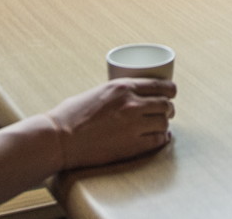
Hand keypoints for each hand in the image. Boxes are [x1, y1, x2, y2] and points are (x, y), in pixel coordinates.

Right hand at [43, 78, 175, 169]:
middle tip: (166, 112)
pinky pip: (158, 141)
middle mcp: (131, 104)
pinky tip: (158, 139)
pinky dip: (161, 139)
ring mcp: (133, 125)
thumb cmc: (70, 116)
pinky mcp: (132, 145)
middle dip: (168, 108)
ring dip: (164, 125)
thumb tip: (130, 95)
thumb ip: (117, 93)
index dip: (170, 90)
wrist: (59, 139)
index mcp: (122, 87)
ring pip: (164, 123)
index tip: (171, 94)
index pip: (159, 85)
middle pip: (165, 104)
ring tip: (160, 127)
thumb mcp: (97, 92)